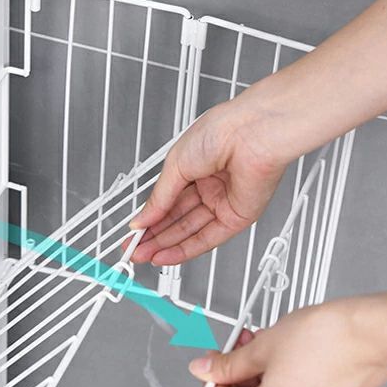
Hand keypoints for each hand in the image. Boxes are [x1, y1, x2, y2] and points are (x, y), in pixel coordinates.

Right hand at [124, 99, 286, 265]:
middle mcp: (210, 186)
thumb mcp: (176, 165)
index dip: (148, 218)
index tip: (132, 233)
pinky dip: (185, 250)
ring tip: (144, 255)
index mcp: (195, 167)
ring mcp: (223, 203)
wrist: (253, 133)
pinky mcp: (237, 217)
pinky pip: (208, 239)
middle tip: (133, 249)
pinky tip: (166, 256)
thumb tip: (142, 219)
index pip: (167, 201)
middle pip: (177, 220)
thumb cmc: (223, 131)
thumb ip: (159, 198)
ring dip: (165, 246)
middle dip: (154, 236)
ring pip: (190, 232)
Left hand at [187, 299, 386, 386]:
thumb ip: (229, 363)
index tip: (215, 362)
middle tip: (241, 346)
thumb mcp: (262, 346)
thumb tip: (206, 369)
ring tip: (266, 343)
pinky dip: (285, 381)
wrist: (374, 334)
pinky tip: (287, 355)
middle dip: (241, 375)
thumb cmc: (327, 339)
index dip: (215, 380)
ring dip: (262, 375)